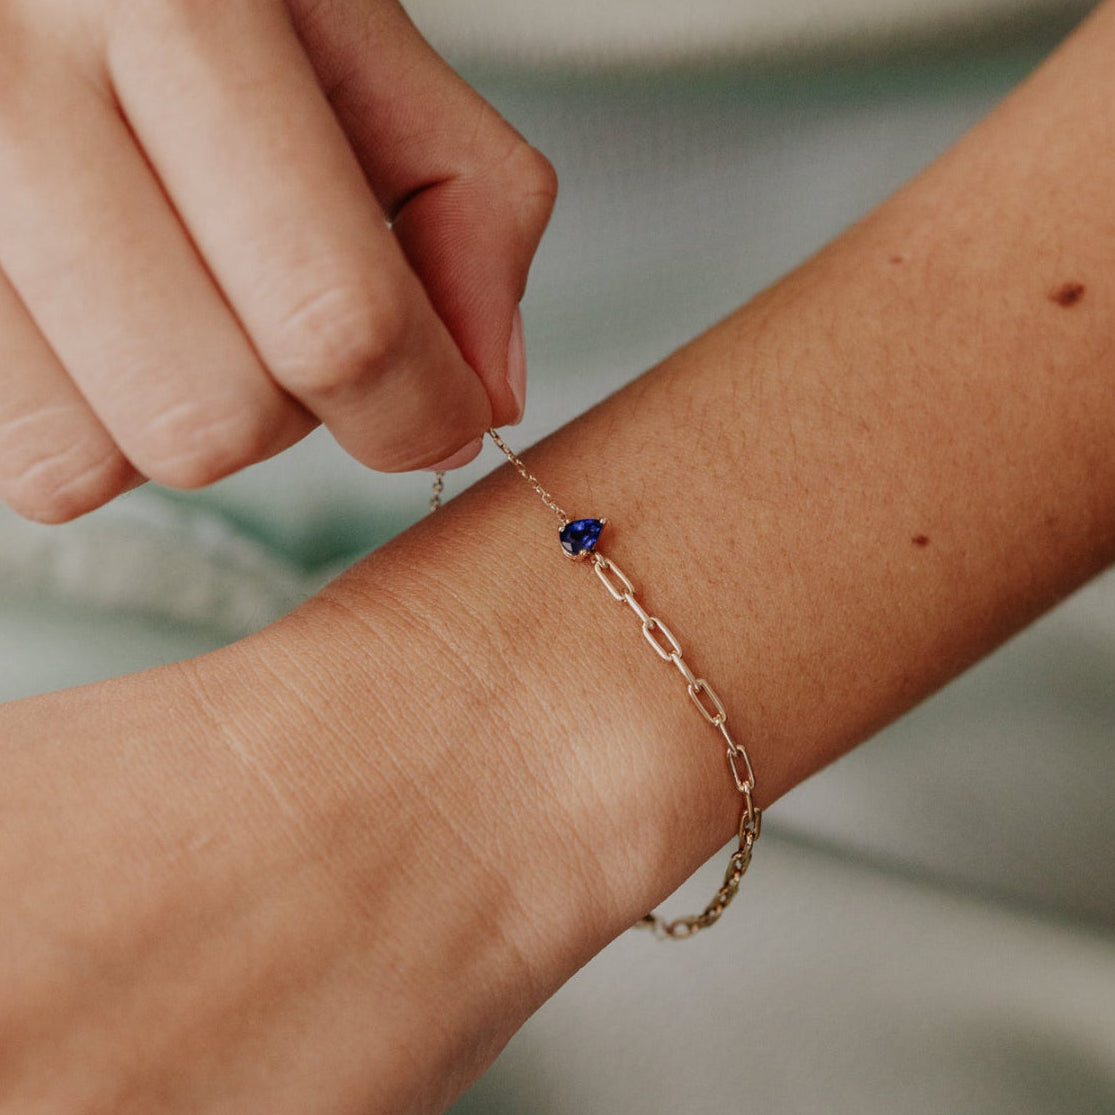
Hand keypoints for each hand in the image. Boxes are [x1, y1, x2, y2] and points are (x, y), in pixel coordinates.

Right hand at [0, 0, 556, 523]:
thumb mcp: (365, 40)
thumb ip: (467, 205)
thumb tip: (486, 398)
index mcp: (171, 6)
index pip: (332, 317)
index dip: (413, 410)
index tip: (444, 421)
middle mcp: (10, 86)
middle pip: (211, 417)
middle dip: (292, 418)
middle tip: (291, 333)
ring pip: (93, 458)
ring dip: (185, 423)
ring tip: (191, 310)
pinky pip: (19, 450)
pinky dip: (99, 420)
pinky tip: (115, 322)